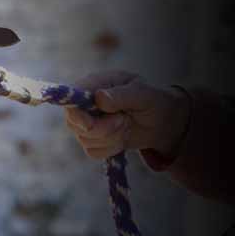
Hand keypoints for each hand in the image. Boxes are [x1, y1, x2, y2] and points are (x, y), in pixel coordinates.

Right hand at [63, 70, 189, 160]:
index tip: (90, 124)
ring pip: (84, 139)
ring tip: (126, 125)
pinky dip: (111, 149)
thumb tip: (99, 97)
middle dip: (101, 129)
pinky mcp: (94, 139)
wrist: (164, 121)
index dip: (76, 113)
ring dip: (111, 138)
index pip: (70, 98)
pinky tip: (122, 137)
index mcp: (95, 84)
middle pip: (74, 122)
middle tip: (124, 121)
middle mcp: (86, 103)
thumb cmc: (154, 100)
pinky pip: (92, 151)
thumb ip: (121, 95)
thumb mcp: (143, 94)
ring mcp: (88, 122)